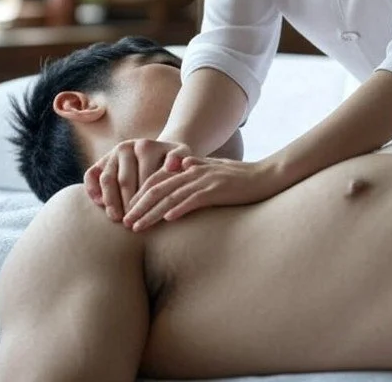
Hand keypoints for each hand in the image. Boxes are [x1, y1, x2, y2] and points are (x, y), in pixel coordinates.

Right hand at [83, 138, 191, 221]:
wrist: (159, 152)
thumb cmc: (173, 160)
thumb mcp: (182, 156)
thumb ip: (180, 158)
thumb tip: (172, 165)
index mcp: (145, 146)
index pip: (144, 176)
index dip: (147, 199)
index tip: (150, 216)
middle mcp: (126, 147)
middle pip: (124, 180)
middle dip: (128, 203)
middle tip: (130, 223)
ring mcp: (112, 154)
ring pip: (106, 179)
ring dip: (110, 200)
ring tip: (116, 218)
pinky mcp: (101, 161)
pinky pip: (91, 175)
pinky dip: (92, 189)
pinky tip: (100, 205)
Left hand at [123, 156, 280, 230]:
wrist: (267, 176)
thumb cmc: (243, 176)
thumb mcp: (217, 168)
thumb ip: (199, 166)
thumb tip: (182, 163)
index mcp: (191, 168)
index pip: (159, 180)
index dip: (141, 195)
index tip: (128, 211)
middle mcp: (194, 171)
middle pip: (159, 188)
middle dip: (139, 206)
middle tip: (123, 222)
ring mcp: (206, 180)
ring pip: (171, 197)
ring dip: (151, 213)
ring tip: (137, 227)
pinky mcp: (218, 190)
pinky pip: (194, 200)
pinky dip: (179, 209)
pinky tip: (166, 220)